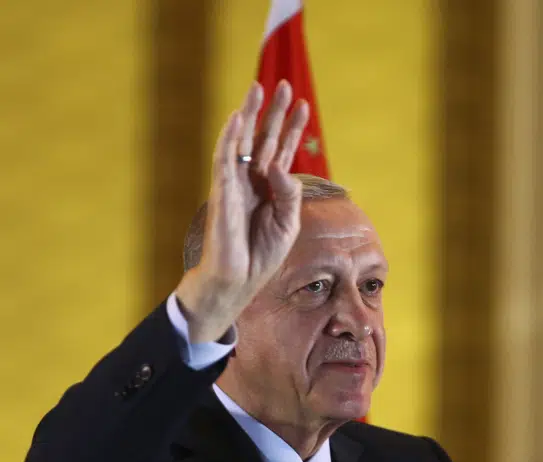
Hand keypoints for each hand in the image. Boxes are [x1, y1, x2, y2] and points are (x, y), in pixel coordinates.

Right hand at [176, 80, 309, 342]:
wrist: (239, 279)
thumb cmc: (262, 255)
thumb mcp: (287, 224)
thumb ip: (289, 194)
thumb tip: (279, 166)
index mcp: (270, 188)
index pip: (283, 150)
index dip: (293, 128)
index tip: (304, 104)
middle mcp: (252, 180)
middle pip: (265, 138)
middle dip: (275, 112)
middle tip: (285, 84)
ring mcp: (235, 183)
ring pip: (243, 140)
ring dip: (251, 113)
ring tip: (260, 87)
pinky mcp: (222, 192)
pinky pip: (224, 159)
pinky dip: (229, 137)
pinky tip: (237, 116)